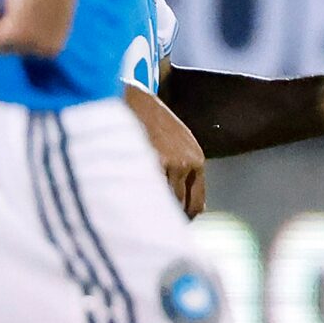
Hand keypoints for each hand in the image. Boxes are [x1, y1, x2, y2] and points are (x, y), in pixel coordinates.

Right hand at [0, 0, 79, 56]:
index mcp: (54, 45)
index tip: (6, 0)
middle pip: (4, 48)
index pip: (17, 48)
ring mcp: (33, 44)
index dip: (5, 23)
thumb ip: (28, 19)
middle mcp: (47, 49)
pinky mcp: (17, 33)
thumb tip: (8, 21)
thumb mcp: (39, 3)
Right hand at [124, 83, 205, 217]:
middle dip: (166, 219)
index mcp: (195, 159)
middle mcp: (188, 163)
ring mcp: (170, 163)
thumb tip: (196, 210)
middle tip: (148, 224)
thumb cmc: (147, 121)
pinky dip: (138, 200)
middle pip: (182, 209)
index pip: (196, 204)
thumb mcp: (174, 142)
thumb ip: (184, 172)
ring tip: (134, 210)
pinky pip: (147, 193)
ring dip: (150, 211)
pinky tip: (127, 195)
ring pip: (164, 204)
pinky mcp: (152, 162)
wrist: (129, 97)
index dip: (182, 218)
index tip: (167, 225)